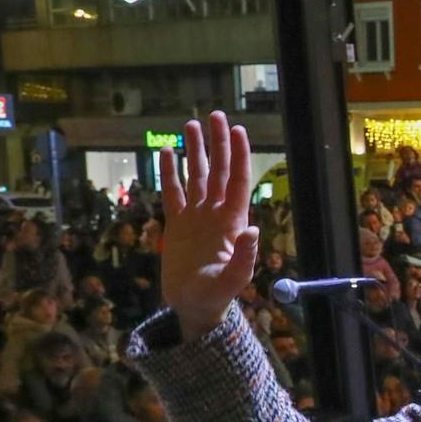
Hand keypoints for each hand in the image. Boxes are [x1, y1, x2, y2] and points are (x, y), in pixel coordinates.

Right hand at [159, 111, 258, 338]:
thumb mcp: (232, 280)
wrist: (193, 306)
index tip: (237, 130)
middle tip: (215, 115)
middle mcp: (215, 213)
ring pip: (196, 176)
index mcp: (232, 222)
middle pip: (218, 171)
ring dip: (195, 151)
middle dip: (218, 143)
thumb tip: (253, 229)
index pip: (237, 181)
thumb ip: (244, 257)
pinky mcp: (177, 224)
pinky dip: (170, 173)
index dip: (238, 156)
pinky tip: (167, 152)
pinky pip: (173, 193)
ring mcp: (196, 217)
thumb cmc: (215, 296)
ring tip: (190, 124)